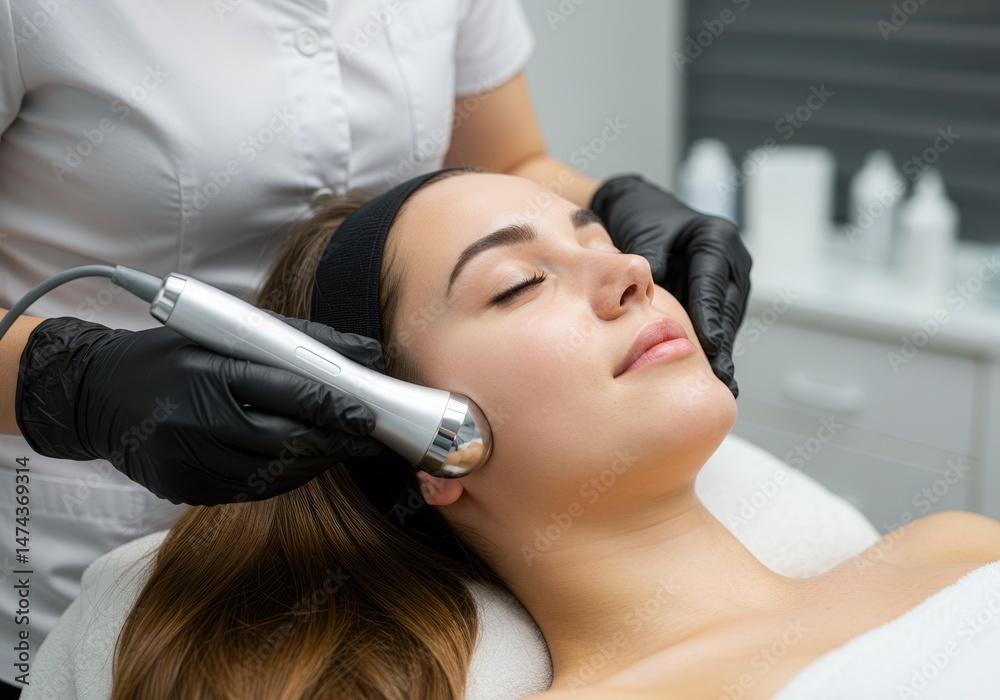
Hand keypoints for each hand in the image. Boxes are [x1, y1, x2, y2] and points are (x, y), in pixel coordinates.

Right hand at [15, 310, 384, 503]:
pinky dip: (286, 476)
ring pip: (275, 474)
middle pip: (288, 443)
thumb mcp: (220, 332)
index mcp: (207, 378)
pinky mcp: (188, 490)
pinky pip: (253, 490)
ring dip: (316, 462)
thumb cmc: (165, 356)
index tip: (368, 414)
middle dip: (335, 442)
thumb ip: (291, 340)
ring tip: (342, 447)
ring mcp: (191, 465)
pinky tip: (304, 461)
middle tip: (368, 437)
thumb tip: (360, 351)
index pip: (288, 397)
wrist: (96, 396)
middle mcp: (197, 427)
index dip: (335, 409)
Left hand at [590, 174, 751, 397]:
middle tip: (722, 377)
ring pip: (727, 319)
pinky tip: (712, 372)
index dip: (710, 317)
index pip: (712, 284)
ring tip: (723, 383)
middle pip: (726, 307)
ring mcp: (730, 277)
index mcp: (716, 238)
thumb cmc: (641, 219)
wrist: (640, 209)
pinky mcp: (722, 294)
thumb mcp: (643, 235)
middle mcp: (731, 258)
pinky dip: (713, 344)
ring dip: (722, 350)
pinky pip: (719, 321)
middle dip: (723, 343)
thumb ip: (651, 264)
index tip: (709, 346)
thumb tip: (653, 297)